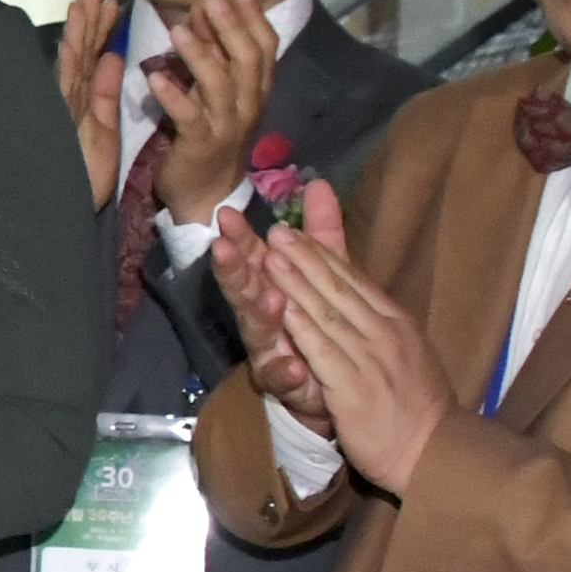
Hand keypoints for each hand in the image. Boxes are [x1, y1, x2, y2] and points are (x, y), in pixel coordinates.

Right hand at [54, 0, 127, 200]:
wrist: (66, 214)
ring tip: (82, 4)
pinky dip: (67, 71)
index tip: (109, 2)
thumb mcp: (106, 130)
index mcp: (87, 103)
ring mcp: (63, 115)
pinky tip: (70, 46)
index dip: (101, 30)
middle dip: (88, 24)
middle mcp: (72, 104)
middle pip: (82, 56)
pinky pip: (65, 96)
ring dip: (76, 37)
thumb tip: (115, 57)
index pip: (95, 59)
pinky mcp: (60, 129)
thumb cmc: (85, 179)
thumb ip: (108, 95)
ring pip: (72, 68)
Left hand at [137, 0, 283, 226]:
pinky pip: (189, 117)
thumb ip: (214, 57)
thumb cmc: (209, 136)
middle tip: (209, 0)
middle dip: (229, 26)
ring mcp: (227, 125)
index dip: (253, 16)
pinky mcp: (201, 145)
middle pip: (246, 58)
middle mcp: (248, 103)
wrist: (205, 192)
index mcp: (256, 89)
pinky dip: (173, 96)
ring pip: (220, 83)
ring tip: (178, 29)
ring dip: (199, 54)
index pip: (264, 46)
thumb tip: (203, 14)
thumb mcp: (218, 94)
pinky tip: (154, 78)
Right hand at [210, 183, 347, 436]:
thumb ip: (320, 235)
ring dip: (261, 315)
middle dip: (235, 271)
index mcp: (273, 290)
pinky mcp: (289, 387)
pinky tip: (292, 365)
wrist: (346, 386)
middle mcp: (266, 320)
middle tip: (223, 248)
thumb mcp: (326, 274)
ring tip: (267, 297)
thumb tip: (318, 184)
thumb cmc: (325, 327)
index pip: (254, 261)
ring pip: (260, 333)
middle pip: (246, 293)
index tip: (227, 215)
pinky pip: (284, 381)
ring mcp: (274, 354)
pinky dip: (286, 372)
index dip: (241, 239)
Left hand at [251, 196, 448, 492]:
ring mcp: (371, 358)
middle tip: (277, 230)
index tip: (296, 230)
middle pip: (340, 288)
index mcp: (396, 322)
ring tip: (271, 255)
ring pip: (328, 312)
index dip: (323, 254)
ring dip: (298, 283)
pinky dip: (302, 327)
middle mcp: (385, 332)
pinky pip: (324, 351)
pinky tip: (280, 308)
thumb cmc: (414, 404)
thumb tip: (364, 299)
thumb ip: (380, 321)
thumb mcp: (403, 351)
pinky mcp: (354, 387)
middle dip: (306, 257)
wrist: (433, 450)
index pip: (355, 281)